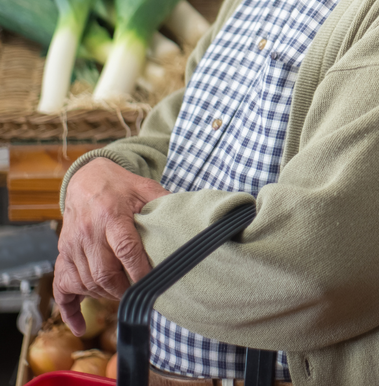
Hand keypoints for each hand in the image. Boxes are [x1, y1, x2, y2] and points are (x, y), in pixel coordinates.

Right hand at [54, 158, 169, 334]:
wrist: (87, 179)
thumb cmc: (121, 186)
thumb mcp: (146, 188)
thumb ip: (165, 203)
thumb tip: (191, 221)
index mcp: (112, 215)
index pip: (125, 248)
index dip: (139, 270)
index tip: (153, 285)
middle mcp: (88, 232)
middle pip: (103, 272)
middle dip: (123, 290)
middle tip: (141, 296)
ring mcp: (71, 245)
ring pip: (85, 282)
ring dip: (105, 296)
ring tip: (124, 296)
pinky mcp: (62, 254)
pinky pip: (61, 287)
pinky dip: (70, 308)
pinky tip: (81, 325)